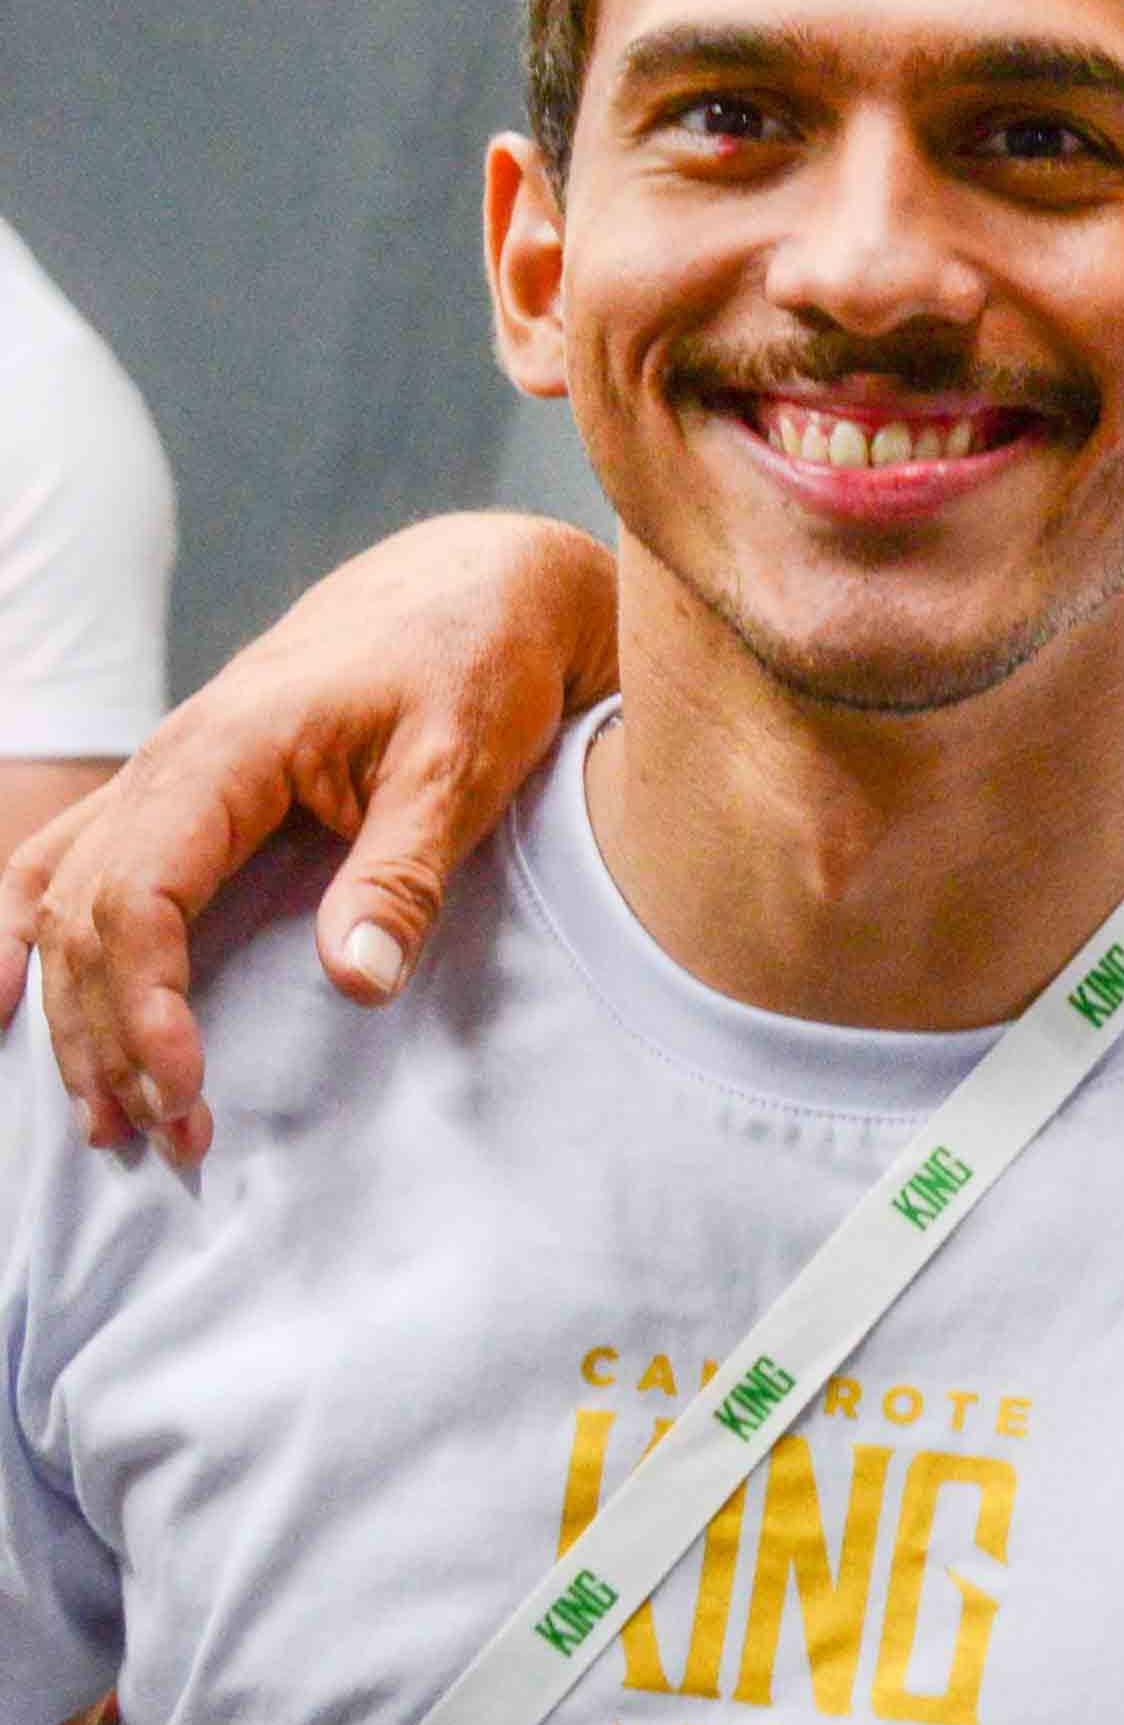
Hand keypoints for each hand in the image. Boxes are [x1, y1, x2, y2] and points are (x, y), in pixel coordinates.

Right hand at [0, 514, 620, 1159]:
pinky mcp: (179, 785)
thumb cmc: (473, 666)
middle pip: (80, 916)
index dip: (145, 1005)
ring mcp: (161, 770)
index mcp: (223, 751)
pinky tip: (13, 1008)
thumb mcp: (458, 768)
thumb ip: (402, 874)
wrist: (475, 586)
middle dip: (108, 1036)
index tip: (189, 1088)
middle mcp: (167, 760)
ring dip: (70, 1009)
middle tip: (163, 1138)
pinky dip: (31, 939)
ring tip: (102, 1114)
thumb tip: (355, 983)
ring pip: (58, 898)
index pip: (135, 899)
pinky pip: (66, 864)